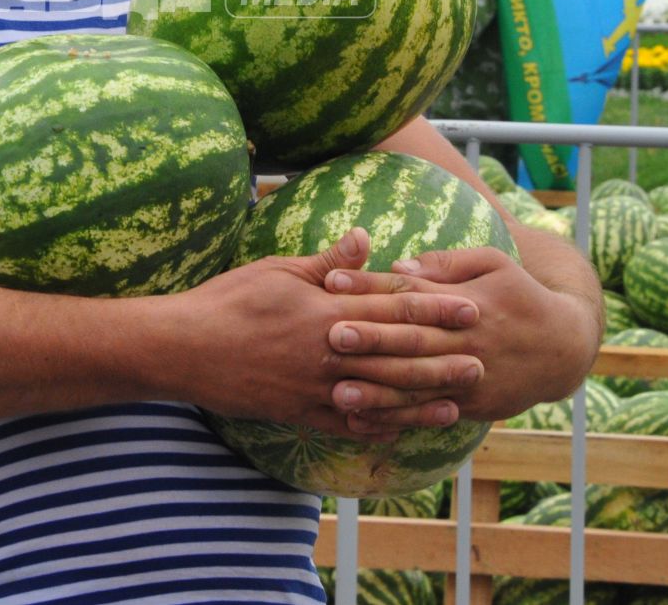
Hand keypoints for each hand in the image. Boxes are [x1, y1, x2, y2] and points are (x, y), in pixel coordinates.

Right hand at [174, 228, 483, 439]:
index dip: (435, 310)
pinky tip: (404, 428)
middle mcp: (329, 355)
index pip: (392, 311)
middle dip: (443, 358)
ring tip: (458, 402)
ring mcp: (316, 389)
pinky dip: (379, 427)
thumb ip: (327, 262)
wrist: (184, 348)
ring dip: (422, 400)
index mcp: (327, 313)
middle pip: (398, 358)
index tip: (470, 307)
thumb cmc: (228, 301)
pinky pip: (348, 425)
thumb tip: (366, 237)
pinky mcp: (300, 414)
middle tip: (483, 358)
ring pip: (381, 398)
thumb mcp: (277, 269)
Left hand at [336, 247, 597, 429]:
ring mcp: (468, 376)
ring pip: (416, 383)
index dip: (370, 286)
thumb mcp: (494, 263)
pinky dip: (396, 419)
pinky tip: (364, 420)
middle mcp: (465, 340)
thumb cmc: (521, 295)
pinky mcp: (472, 404)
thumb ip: (447, 263)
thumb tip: (401, 264)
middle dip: (369, 337)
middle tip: (328, 335)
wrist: (564, 348)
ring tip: (337, 391)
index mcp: (465, 301)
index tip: (332, 281)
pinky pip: (428, 413)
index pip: (410, 291)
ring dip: (376, 390)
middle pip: (410, 338)